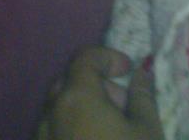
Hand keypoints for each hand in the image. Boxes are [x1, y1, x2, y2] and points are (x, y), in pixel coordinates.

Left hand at [33, 46, 163, 139]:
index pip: (85, 58)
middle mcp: (51, 112)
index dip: (109, 57)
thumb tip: (142, 73)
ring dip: (84, 107)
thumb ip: (142, 96)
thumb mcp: (146, 130)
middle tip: (123, 104)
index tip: (129, 70)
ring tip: (112, 127)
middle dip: (97, 84)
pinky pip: (53, 131)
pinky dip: (72, 127)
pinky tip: (93, 139)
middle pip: (70, 82)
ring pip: (60, 108)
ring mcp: (42, 136)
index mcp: (76, 97)